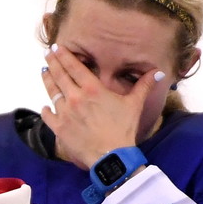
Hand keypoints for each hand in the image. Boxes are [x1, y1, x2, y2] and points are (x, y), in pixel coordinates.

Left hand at [39, 43, 166, 169]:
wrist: (111, 156)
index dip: (64, 55)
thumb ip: (143, 86)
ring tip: (44, 72)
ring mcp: (65, 113)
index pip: (74, 66)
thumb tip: (158, 72)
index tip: (56, 47)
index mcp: (92, 88)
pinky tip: (44, 107)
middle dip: (52, 62)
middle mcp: (75, 97)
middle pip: (59, 75)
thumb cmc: (122, 129)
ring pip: (51, 93)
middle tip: (47, 54)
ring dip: (47, 81)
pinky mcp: (59, 128)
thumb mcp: (134, 105)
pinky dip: (45, 110)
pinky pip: (47, 115)